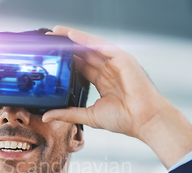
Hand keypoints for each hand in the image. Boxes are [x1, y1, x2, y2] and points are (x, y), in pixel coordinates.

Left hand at [43, 26, 191, 167]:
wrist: (144, 120)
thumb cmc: (125, 120)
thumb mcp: (89, 116)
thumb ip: (68, 114)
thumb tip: (47, 116)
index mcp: (103, 82)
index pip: (81, 67)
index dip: (66, 61)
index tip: (50, 58)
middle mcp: (109, 70)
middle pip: (83, 54)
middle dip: (66, 46)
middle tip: (49, 40)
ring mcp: (115, 63)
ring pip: (90, 46)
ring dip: (72, 39)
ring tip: (56, 32)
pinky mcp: (122, 58)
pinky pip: (100, 46)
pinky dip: (85, 40)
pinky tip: (72, 36)